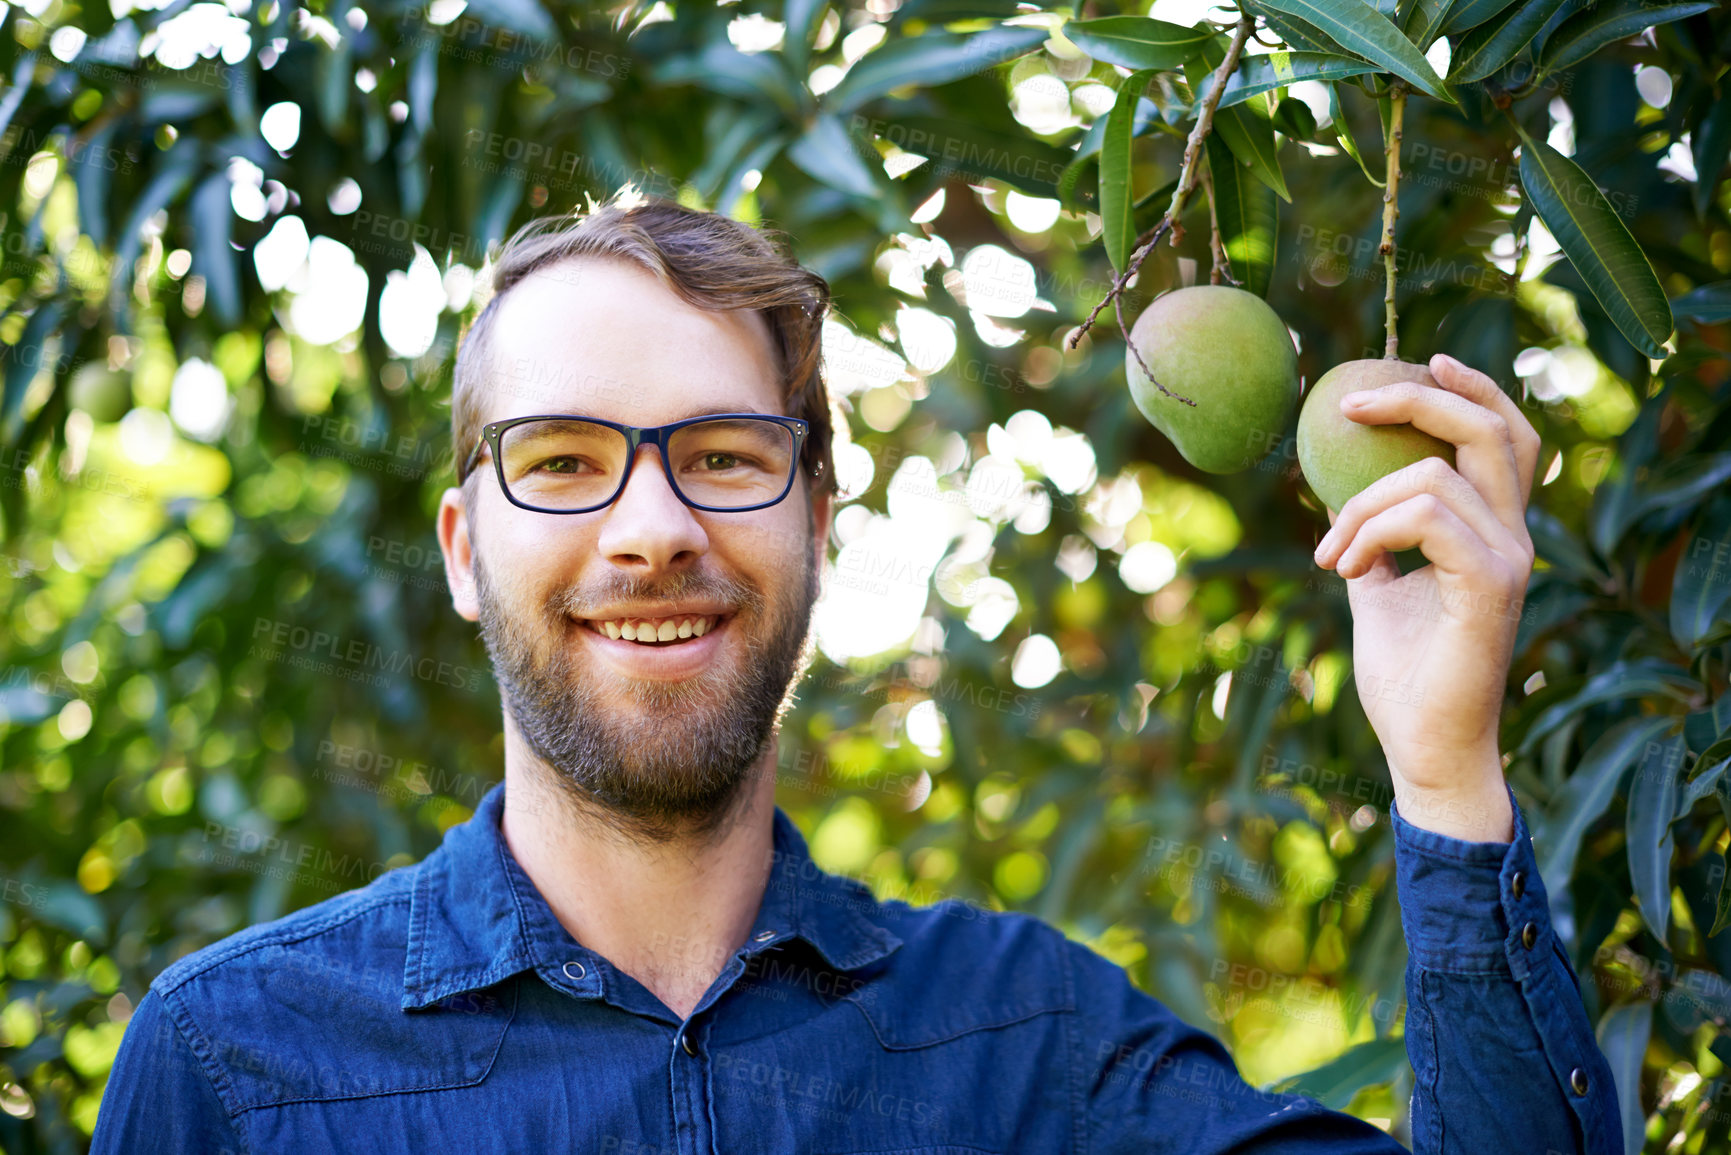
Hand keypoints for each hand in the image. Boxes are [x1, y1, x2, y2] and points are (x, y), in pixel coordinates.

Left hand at [1311, 354, 1538, 841]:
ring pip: (1436, 477)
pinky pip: (1429, 518)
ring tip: (1330, 555)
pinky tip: (1347, 569)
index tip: (1424, 361)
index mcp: (1494, 534)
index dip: (1473, 390)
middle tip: (1349, 406)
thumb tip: (1340, 500)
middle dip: (1420, 400)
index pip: (1506, 438)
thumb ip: (1375, 543)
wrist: (1424, 748)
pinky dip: (1374, 530)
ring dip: (1360, 506)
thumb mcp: (1379, 592)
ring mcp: (1509, 562)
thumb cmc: (1403, 678)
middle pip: (1491, 432)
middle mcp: (1514, 540)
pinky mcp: (1491, 588)